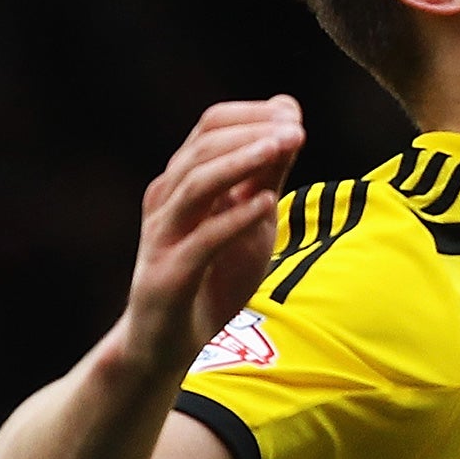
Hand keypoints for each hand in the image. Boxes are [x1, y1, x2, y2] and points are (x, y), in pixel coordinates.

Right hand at [120, 96, 304, 370]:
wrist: (170, 343)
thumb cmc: (212, 276)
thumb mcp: (250, 218)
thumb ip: (267, 173)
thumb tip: (289, 115)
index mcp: (182, 181)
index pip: (210, 127)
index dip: (251, 116)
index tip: (293, 116)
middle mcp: (166, 200)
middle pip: (202, 148)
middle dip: (251, 134)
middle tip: (295, 130)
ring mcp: (163, 237)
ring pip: (195, 185)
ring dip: (241, 163)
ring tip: (282, 148)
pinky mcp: (168, 276)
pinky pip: (200, 241)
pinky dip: (232, 219)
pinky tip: (264, 204)